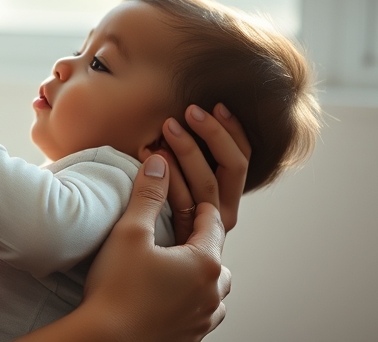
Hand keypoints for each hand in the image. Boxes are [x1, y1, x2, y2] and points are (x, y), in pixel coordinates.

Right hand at [77, 155, 229, 341]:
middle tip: (173, 230)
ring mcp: (204, 320)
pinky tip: (165, 292)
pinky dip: (190, 298)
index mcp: (205, 264)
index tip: (178, 194)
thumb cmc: (116, 287)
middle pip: (216, 255)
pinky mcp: (191, 338)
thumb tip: (160, 162)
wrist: (103, 341)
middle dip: (199, 240)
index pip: (212, 221)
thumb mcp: (130, 232)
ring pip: (213, 288)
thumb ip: (148, 195)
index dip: (195, 202)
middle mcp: (213, 294)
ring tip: (171, 264)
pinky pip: (201, 311)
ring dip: (198, 273)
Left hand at [157, 103, 251, 243]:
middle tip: (191, 111)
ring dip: (189, 151)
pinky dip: (169, 177)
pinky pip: (183, 204)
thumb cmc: (149, 219)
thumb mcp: (171, 183)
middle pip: (233, 167)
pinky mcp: (187, 242)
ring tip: (167, 127)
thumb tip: (179, 120)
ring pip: (208, 184)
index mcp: (226, 196)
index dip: (232, 130)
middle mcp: (224, 214)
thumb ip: (181, 159)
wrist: (136, 272)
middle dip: (214, 135)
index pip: (241, 157)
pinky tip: (150, 157)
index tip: (215, 105)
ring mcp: (208, 230)